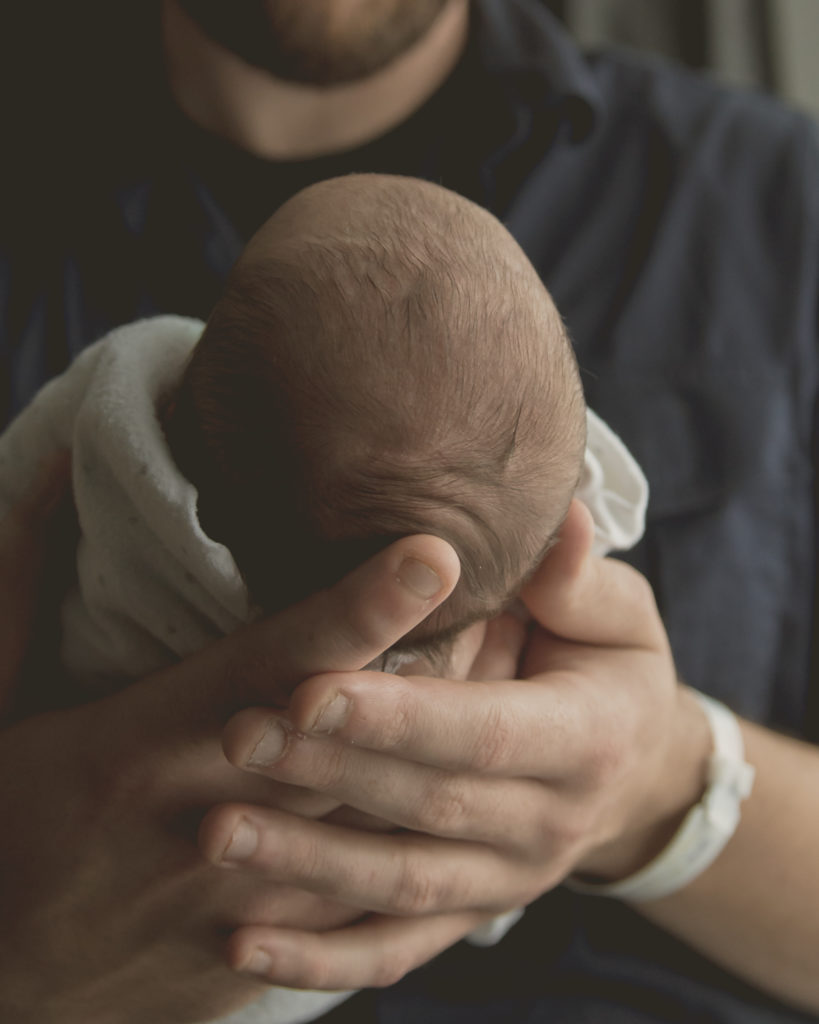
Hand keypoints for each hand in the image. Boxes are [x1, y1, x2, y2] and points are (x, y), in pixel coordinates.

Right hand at [0, 460, 459, 1023]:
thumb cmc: (4, 815)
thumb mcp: (5, 705)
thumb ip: (28, 590)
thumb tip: (57, 469)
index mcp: (139, 745)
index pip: (272, 662)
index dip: (358, 608)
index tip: (435, 551)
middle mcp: (203, 817)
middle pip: (354, 736)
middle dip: (443, 669)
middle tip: (515, 597)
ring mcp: (237, 895)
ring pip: (377, 815)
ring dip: (449, 747)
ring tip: (516, 672)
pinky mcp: (253, 948)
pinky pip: (358, 899)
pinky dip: (416, 835)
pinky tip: (466, 787)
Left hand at [208, 500, 710, 989]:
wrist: (636, 773)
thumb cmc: (612, 672)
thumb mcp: (619, 617)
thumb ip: (578, 580)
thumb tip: (561, 518)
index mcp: (587, 742)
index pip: (484, 733)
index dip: (400, 718)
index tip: (309, 690)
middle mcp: (547, 826)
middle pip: (426, 807)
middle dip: (328, 773)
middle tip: (237, 738)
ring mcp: (506, 883)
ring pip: (399, 887)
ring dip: (306, 865)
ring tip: (218, 833)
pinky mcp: (469, 916)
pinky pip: (394, 949)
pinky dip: (321, 960)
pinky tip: (244, 946)